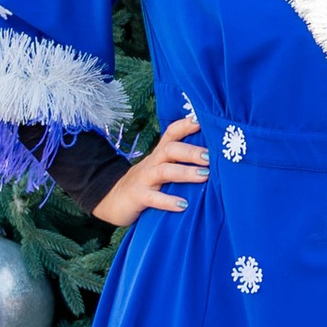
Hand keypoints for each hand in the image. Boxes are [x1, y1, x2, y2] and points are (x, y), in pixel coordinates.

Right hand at [92, 109, 208, 228]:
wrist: (112, 200)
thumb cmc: (146, 183)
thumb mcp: (161, 168)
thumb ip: (180, 162)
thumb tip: (214, 159)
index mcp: (159, 154)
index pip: (172, 133)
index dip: (185, 125)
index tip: (203, 120)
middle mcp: (152, 163)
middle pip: (170, 150)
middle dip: (190, 151)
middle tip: (210, 156)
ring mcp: (143, 179)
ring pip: (163, 171)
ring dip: (185, 172)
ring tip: (204, 176)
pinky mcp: (138, 197)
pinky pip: (153, 198)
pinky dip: (168, 201)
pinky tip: (183, 205)